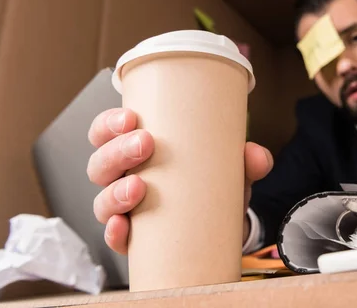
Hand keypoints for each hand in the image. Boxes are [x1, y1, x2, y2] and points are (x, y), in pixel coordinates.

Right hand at [87, 107, 272, 254]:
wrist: (222, 228)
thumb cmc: (212, 185)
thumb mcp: (230, 168)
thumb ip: (248, 161)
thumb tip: (256, 155)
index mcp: (137, 152)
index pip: (107, 133)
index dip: (109, 123)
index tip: (130, 117)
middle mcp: (123, 179)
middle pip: (100, 163)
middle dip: (116, 151)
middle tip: (144, 144)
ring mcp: (125, 211)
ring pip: (101, 201)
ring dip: (114, 193)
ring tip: (138, 187)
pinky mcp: (134, 241)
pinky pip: (115, 238)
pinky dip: (115, 234)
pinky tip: (123, 227)